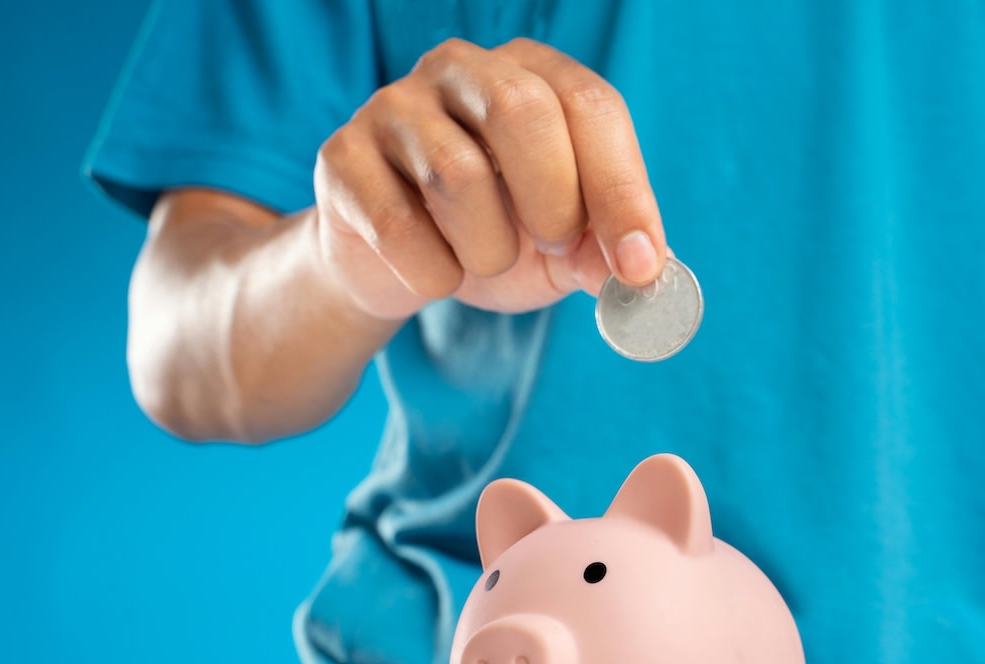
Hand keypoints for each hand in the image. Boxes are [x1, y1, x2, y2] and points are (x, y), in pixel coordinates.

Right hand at [313, 37, 666, 318]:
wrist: (396, 267)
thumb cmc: (492, 239)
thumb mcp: (561, 251)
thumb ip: (603, 252)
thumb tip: (642, 269)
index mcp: (531, 74)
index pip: (591, 107)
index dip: (622, 191)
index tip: (637, 265)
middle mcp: (462, 70)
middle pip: (523, 111)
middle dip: (554, 203)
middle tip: (553, 250)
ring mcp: (394, 106)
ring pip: (458, 175)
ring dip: (489, 249)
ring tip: (485, 261)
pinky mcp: (342, 156)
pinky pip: (397, 224)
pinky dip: (432, 272)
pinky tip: (435, 272)